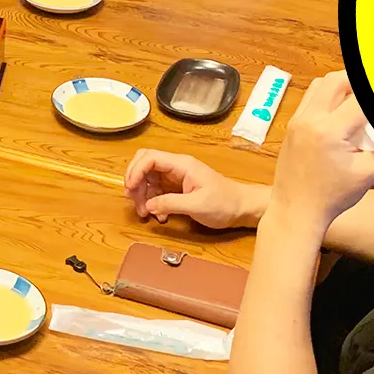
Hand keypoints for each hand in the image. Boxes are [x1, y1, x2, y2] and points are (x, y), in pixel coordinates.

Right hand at [124, 150, 267, 228]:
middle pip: (144, 164)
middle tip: (134, 202)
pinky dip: (152, 201)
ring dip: (142, 194)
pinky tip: (158, 215)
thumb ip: (170, 203)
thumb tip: (147, 205)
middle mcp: (176, 167)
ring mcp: (176, 177)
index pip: (149, 158)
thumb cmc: (224, 203)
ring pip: (148, 178)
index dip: (135, 171)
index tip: (130, 189)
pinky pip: (157, 190)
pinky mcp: (178, 187)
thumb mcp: (197, 205)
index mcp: (182, 165)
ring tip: (146, 213)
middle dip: (135, 182)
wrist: (243, 208)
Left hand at [268, 72, 373, 230]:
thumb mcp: (369, 171)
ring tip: (360, 101)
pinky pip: (310, 98)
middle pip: (337, 79)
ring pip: (320, 85)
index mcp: (330, 130)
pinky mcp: (292, 126)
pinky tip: (342, 112)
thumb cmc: (333, 196)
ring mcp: (297, 121)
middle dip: (360, 81)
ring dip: (342, 85)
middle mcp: (310, 119)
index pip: (362, 97)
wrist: (296, 211)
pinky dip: (327, 96)